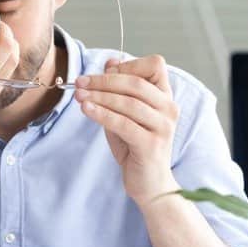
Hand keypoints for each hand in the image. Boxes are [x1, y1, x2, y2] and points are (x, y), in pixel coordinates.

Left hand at [74, 55, 178, 207]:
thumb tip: (111, 62)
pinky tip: (86, 109)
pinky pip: (123, 123)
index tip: (104, 72)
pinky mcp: (151, 144)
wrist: (150, 184)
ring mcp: (162, 126)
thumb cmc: (136, 147)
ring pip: (128, 102)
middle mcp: (168, 108)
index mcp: (165, 96)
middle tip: (80, 82)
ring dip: (99, 96)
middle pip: (135, 83)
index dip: (128, 64)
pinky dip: (102, 114)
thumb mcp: (126, 114)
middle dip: (103, 81)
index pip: (155, 65)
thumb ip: (120, 90)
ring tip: (78, 95)